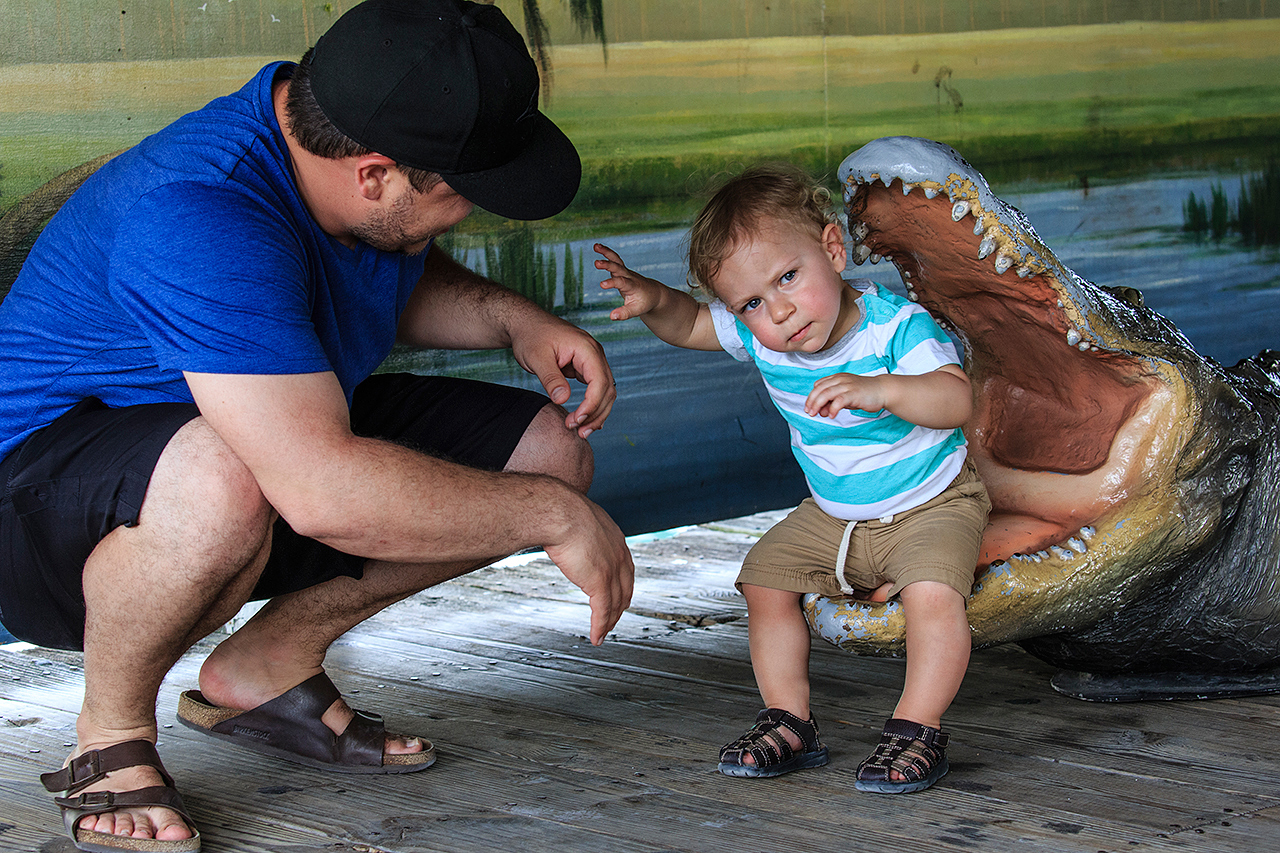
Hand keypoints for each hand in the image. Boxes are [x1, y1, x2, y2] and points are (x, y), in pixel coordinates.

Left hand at [510, 314, 615, 437]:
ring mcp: (593, 361)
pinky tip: (586, 420)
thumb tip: (563, 399)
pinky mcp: (586, 367)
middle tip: (577, 431)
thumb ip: (551, 378)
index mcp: (587, 349)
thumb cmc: (531, 336)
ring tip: (581, 430)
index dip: (591, 404)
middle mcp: (595, 354)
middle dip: (596, 413)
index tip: (576, 420)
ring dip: (597, 413)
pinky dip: (593, 405)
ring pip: (606, 392)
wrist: (526, 324)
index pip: (600, 382)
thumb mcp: (537, 357)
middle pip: (608, 390)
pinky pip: (597, 389)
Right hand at [542, 498, 635, 644]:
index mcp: (614, 537)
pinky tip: (597, 637)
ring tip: (604, 633)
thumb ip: (575, 526)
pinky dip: (600, 627)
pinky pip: (603, 611)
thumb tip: (559, 525)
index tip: (619, 593)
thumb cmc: (559, 508)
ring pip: (615, 603)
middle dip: (620, 605)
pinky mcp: (600, 583)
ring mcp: (611, 570)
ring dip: (610, 621)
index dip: (622, 584)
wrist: (558, 511)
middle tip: (614, 617)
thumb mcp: (575, 515)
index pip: (625, 567)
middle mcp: (618, 554)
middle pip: (625, 587)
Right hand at [594, 243, 666, 320]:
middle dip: (608, 265)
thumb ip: (624, 313)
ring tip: (595, 246)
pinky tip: (597, 247)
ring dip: (606, 252)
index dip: (612, 283)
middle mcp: (629, 276)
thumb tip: (612, 317)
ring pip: (616, 260)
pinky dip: (606, 253)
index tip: (602, 285)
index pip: (622, 283)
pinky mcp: (622, 270)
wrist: (653, 293)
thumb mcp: (636, 310)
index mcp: (632, 286)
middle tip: (596, 263)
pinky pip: (614, 259)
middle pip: (618, 268)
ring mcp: (626, 271)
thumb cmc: (644, 302)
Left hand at [806, 372, 886, 418]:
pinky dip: (833, 409)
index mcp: (837, 378)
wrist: (882, 390)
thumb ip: (832, 402)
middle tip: (809, 412)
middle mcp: (840, 380)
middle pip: (819, 389)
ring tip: (815, 414)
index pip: (819, 385)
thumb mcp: (845, 397)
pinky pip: (839, 400)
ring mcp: (847, 385)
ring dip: (818, 405)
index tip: (810, 408)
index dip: (812, 397)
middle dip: (811, 401)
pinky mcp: (854, 393)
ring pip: (826, 393)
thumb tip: (821, 411)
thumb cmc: (864, 394)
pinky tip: (831, 416)